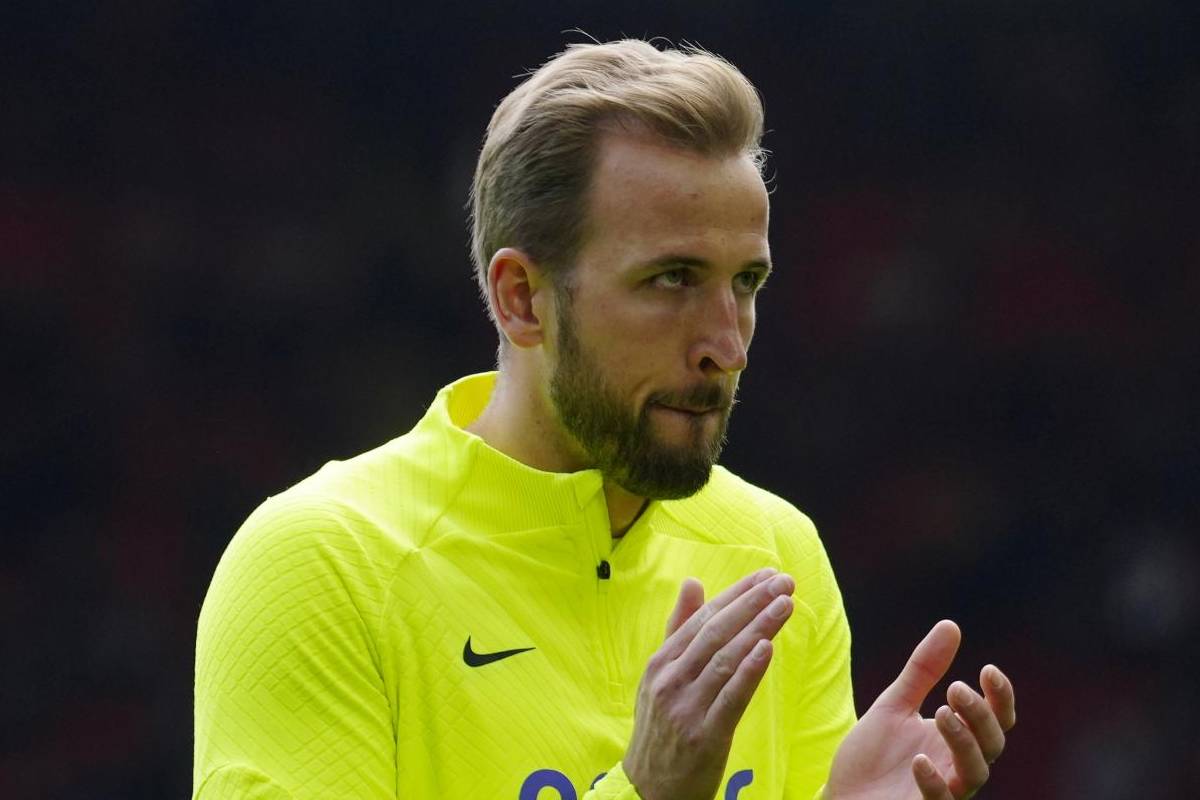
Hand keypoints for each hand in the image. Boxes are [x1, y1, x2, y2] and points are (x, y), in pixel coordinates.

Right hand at [623, 568, 795, 799]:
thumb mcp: (660, 676)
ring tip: (785, 605)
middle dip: (752, 603)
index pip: (703, 617)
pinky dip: (748, 670)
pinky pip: (730, 697)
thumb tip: (692, 583)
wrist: (648, 789)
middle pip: (716, 631)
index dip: (736, 593)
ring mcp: (685, 708)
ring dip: (758, 627)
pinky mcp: (703, 736)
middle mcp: (670, 680)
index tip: (766, 575)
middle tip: (783, 581)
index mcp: (661, 662)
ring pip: (726, 658)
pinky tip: (767, 648)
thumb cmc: (661, 729)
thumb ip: (678, 630)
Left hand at [824, 621, 1015, 799]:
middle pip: (992, 743)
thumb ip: (923, 670)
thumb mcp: (895, 704)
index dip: (1000, 696)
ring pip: (974, 773)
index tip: (987, 669)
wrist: (843, 793)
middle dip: (979, 714)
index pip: (996, 719)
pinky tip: (920, 761)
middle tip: (956, 689)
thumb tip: (951, 625)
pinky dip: (935, 782)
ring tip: (941, 712)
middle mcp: (958, 766)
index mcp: (956, 738)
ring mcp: (944, 791)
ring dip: (963, 742)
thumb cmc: (874, 754)